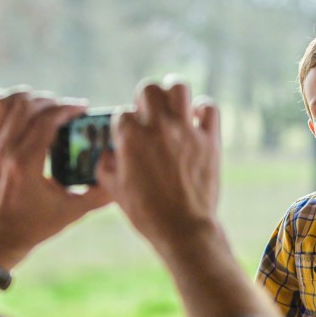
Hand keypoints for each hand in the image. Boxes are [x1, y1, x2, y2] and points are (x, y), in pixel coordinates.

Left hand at [0, 88, 110, 268]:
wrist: (0, 235)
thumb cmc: (36, 224)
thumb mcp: (73, 212)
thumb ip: (99, 194)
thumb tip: (121, 172)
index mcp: (26, 164)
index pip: (46, 120)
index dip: (67, 108)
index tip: (83, 109)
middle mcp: (4, 150)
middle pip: (26, 106)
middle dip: (52, 101)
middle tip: (68, 110)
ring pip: (5, 102)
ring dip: (28, 97)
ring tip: (45, 104)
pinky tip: (17, 105)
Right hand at [97, 78, 220, 250]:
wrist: (183, 230)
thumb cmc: (147, 214)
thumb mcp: (115, 191)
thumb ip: (106, 167)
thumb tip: (106, 154)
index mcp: (131, 138)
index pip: (122, 113)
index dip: (124, 124)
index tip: (128, 136)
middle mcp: (158, 128)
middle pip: (149, 88)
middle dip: (145, 97)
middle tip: (149, 113)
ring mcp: (186, 131)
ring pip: (180, 87)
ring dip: (173, 93)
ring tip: (172, 106)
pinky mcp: (209, 140)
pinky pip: (210, 108)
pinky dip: (203, 110)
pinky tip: (196, 120)